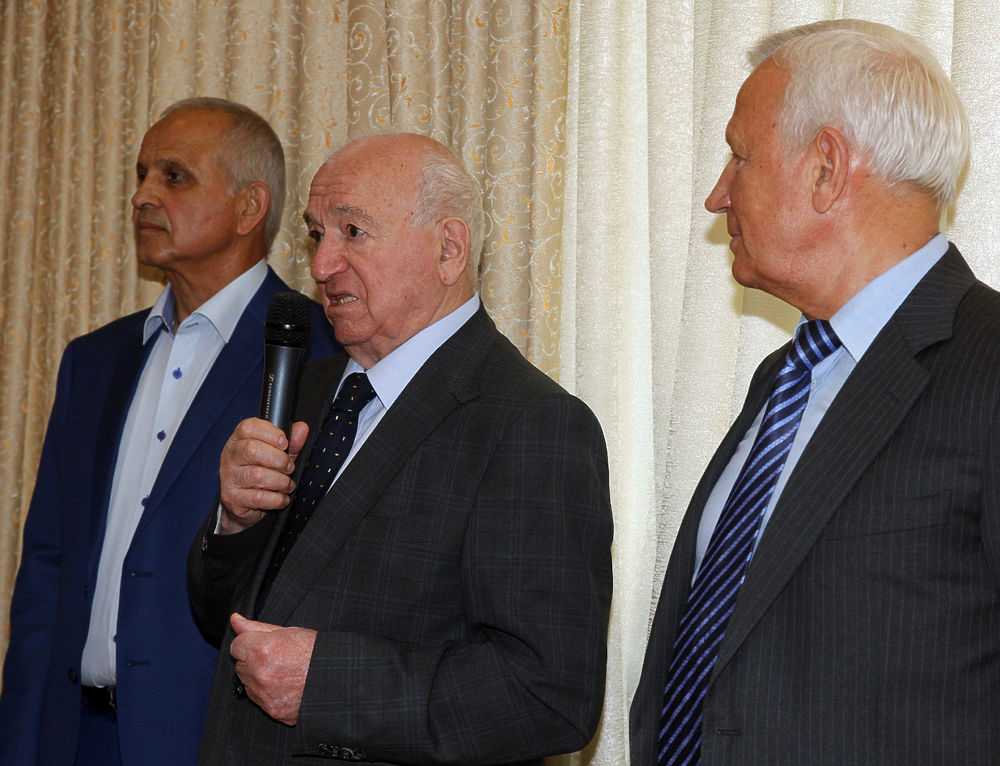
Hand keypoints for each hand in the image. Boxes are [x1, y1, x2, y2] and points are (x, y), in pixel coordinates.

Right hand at [218, 418, 308, 533]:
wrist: (244, 502)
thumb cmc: (263, 471)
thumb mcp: (278, 454)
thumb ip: (291, 442)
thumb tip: (302, 429)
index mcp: (239, 439)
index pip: (248, 427)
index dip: (270, 433)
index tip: (285, 443)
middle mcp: (230, 456)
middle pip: (252, 449)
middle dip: (279, 459)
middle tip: (290, 468)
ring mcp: (229, 477)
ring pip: (257, 475)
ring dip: (280, 481)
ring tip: (288, 485)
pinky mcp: (232, 497)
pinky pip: (258, 497)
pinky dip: (276, 499)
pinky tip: (282, 498)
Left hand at [229, 612, 316, 725]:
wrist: (337, 677)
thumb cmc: (317, 652)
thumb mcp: (288, 632)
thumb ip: (257, 627)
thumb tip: (235, 619)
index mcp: (262, 650)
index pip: (237, 646)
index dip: (251, 643)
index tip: (264, 645)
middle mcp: (259, 673)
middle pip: (241, 666)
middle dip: (254, 661)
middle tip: (278, 658)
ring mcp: (265, 694)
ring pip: (249, 684)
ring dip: (260, 679)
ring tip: (285, 672)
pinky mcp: (272, 710)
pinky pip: (260, 700)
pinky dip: (269, 694)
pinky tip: (287, 686)